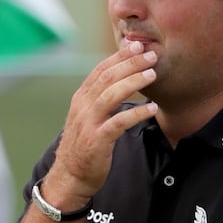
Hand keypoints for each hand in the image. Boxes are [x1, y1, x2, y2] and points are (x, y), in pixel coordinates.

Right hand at [44, 42, 158, 207]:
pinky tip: (151, 109)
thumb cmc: (84, 147)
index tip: (138, 46)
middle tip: (151, 55)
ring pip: (111, 95)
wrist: (70, 176)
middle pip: (107, 77)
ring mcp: (89, 122)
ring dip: (134, 82)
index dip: (119, 56)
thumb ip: (101, 100)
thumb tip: (122, 83)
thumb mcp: (89, 118)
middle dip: (130, 64)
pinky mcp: (97, 140)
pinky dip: (136, 113)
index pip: (100, 70)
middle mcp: (83, 106)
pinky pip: (119, 122)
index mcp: (81, 98)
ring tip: (152, 75)